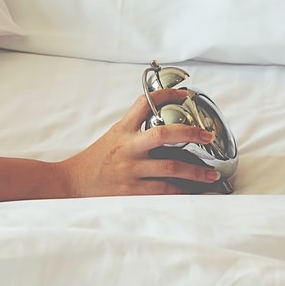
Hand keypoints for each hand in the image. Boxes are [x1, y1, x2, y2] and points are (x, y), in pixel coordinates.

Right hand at [59, 90, 223, 195]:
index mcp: (123, 130)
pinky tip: (195, 191)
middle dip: (190, 134)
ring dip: (196, 171)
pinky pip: (164, 191)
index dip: (167, 95)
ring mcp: (130, 170)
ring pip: (171, 167)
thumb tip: (165, 118)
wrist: (72, 182)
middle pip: (164, 134)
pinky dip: (182, 191)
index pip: (145, 104)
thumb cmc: (96, 160)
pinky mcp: (132, 191)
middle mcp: (127, 148)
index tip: (186, 94)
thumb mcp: (113, 135)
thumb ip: (135, 127)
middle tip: (207, 136)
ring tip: (212, 173)